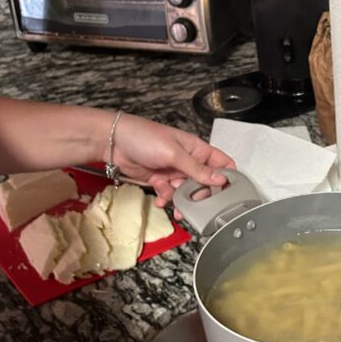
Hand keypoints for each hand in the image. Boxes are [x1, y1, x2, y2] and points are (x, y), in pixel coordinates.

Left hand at [109, 112, 234, 206]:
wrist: (113, 142)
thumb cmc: (143, 136)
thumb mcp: (174, 153)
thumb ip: (197, 169)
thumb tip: (220, 179)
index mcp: (197, 149)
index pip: (222, 164)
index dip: (227, 178)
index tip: (227, 193)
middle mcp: (188, 161)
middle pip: (205, 184)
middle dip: (200, 196)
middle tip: (195, 202)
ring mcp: (174, 172)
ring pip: (187, 193)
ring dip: (181, 201)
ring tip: (174, 205)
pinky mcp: (161, 181)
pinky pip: (170, 195)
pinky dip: (165, 199)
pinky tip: (159, 198)